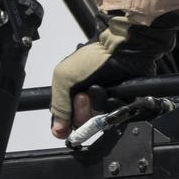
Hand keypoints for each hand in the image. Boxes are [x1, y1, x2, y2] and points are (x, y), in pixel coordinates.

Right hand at [48, 11, 178, 138]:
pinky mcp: (117, 104)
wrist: (121, 50)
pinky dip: (112, 106)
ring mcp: (102, 102)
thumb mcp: (64, 76)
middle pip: (79, 122)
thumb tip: (57, 129)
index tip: (64, 127)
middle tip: (83, 95)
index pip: (62, 120)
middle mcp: (85, 99)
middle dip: (80, 111)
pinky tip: (111, 94)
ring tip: (99, 89)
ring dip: (96, 105)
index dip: (63, 126)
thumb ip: (58, 103)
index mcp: (69, 92)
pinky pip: (114, 115)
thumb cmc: (92, 58)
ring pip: (96, 120)